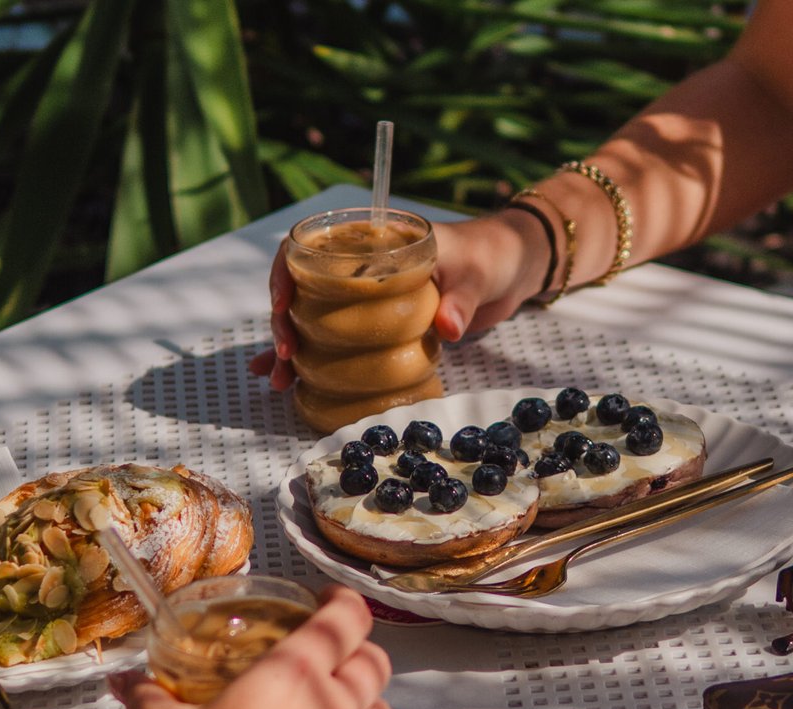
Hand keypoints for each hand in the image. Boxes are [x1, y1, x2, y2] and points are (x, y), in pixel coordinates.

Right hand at [110, 585, 392, 708]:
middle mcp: (330, 708)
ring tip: (342, 704)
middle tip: (337, 651)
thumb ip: (150, 697)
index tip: (331, 600)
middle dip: (360, 649)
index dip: (344, 602)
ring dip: (366, 702)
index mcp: (292, 675)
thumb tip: (127, 681)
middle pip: (373, 662)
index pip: (345, 619)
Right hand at [249, 211, 547, 389]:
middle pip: (304, 289)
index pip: (312, 246)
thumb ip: (461, 302)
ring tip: (277, 380)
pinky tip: (295, 383)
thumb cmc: (494, 257)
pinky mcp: (381, 323)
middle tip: (284, 356)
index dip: (287, 273)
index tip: (283, 304)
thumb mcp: (478, 276)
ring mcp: (369, 297)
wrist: (516, 268)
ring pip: (314, 318)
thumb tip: (448, 327)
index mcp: (376, 240)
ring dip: (292, 348)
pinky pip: (341, 338)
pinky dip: (317, 360)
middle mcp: (363, 267)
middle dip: (283, 322)